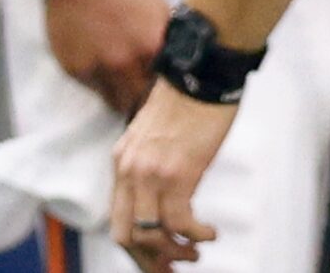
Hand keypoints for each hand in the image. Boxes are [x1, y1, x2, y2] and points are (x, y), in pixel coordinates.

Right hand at [44, 0, 169, 117]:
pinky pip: (90, 85)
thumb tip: (176, 69)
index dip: (163, 95)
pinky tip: (97, 59)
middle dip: (141, 100)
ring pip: (112, 100)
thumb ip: (166, 44)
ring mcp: (95, 68)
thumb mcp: (158, 11)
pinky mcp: (73, 67)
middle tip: (140, 93)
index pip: (164, 91)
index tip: (161, 95)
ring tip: (119, 79)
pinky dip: (97, 78)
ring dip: (118, 93)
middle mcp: (122, 64)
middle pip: (137, 103)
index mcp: (150, 49)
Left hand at [111, 83, 236, 269]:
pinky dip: (196, 236)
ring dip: (176, 252)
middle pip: (125, 235)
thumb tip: (163, 203)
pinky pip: (180, 224)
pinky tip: (211, 232)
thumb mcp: (155, 140)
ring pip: (150, 235)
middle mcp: (128, 170)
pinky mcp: (176, 174)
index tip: (160, 262)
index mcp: (121, 162)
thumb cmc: (186, 105)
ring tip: (196, 251)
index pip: (118, 220)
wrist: (201, 76)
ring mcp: (150, 173)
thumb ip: (150, 168)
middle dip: (150, 261)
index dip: (137, 249)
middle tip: (176, 267)